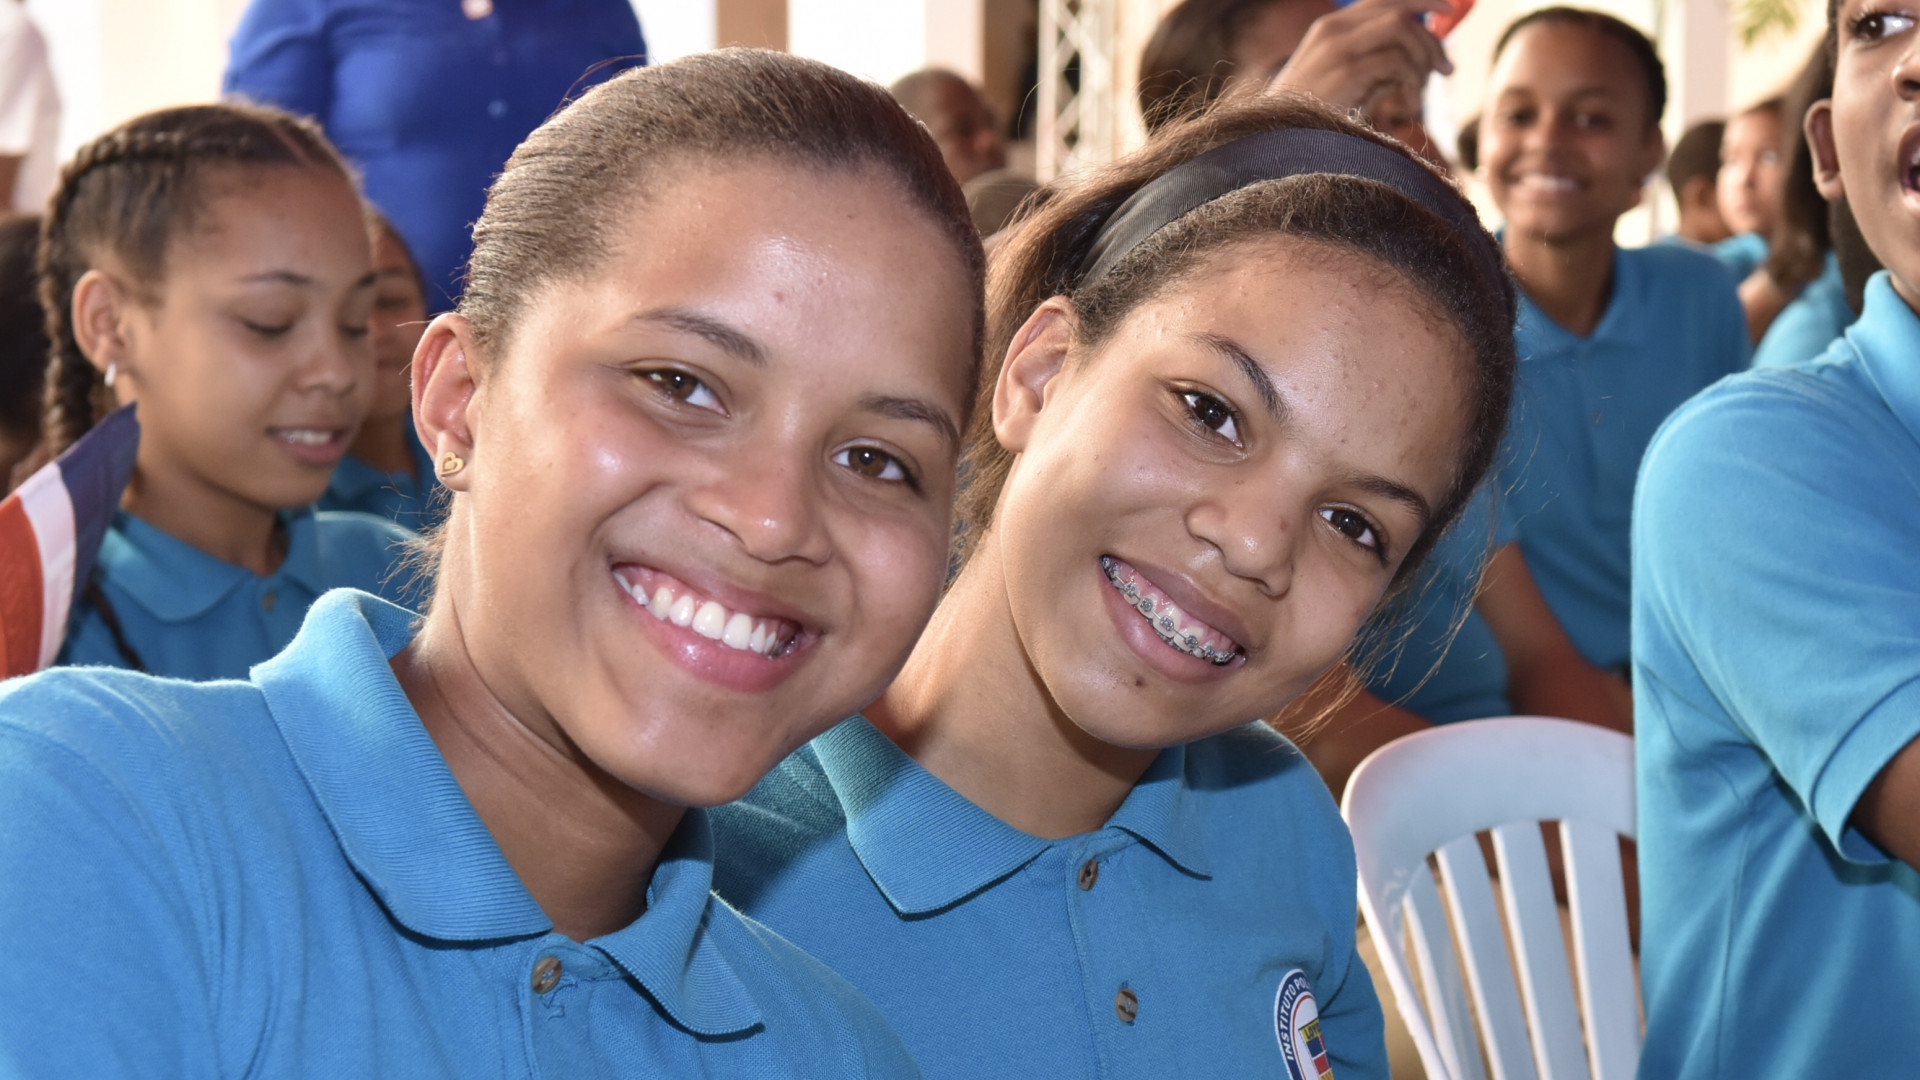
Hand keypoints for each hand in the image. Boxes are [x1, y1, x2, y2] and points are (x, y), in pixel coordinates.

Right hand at [1269, 0, 1453, 120]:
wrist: (1277, 143)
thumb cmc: (1312, 118)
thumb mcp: (1345, 82)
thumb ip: (1376, 63)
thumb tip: (1419, 59)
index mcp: (1331, 28)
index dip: (1422, 0)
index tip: (1448, 12)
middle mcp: (1333, 30)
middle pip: (1399, 9)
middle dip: (1431, 37)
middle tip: (1445, 70)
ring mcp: (1338, 49)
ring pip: (1402, 29)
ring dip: (1424, 59)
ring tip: (1420, 93)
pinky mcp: (1346, 72)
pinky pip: (1397, 62)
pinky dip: (1413, 84)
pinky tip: (1410, 108)